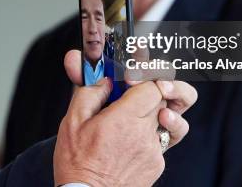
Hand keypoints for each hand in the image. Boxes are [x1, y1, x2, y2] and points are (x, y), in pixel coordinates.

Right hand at [54, 50, 197, 185]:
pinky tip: (130, 137)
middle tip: (138, 89)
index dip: (144, 77)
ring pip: (169, 118)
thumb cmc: (77, 164)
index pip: (153, 87)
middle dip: (155, 89)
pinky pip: (161, 139)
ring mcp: (154, 151)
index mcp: (124, 120)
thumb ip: (89, 93)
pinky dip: (149, 132)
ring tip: (138, 113)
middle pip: (166, 99)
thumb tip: (104, 80)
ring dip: (157, 110)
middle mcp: (145, 134)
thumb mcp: (72, 122)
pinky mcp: (157, 164)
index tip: (130, 78)